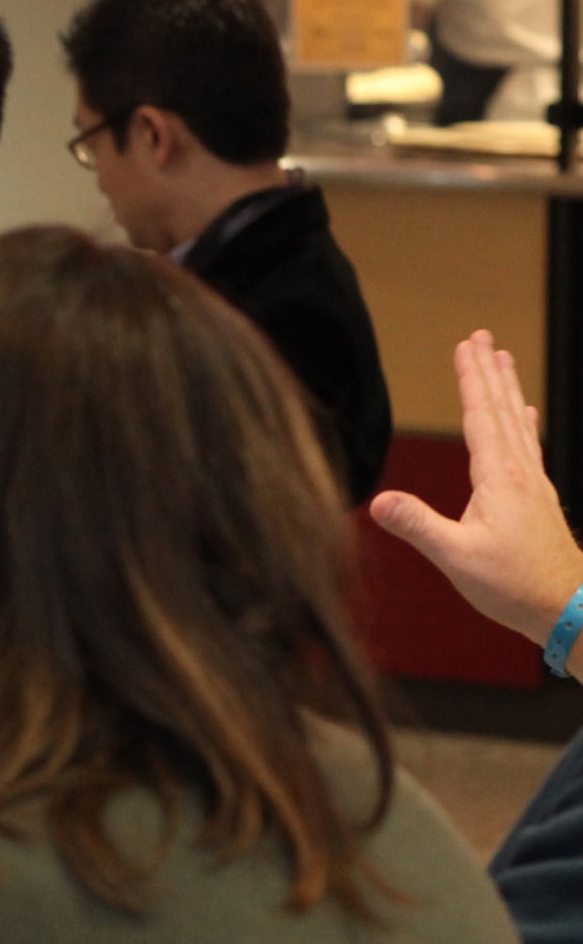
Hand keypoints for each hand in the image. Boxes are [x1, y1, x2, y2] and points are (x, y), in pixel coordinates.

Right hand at [370, 331, 582, 646]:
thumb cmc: (514, 586)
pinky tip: (527, 414)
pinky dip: (525, 422)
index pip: (481, 417)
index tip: (465, 346)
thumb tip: (378, 500)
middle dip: (489, 372)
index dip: (471, 380)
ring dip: (508, 389)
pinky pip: (530, 446)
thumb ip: (418, 525)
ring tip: (504, 361)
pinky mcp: (538, 498)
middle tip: (483, 336)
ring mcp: (533, 484)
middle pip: (502, 410)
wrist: (569, 607)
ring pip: (519, 424)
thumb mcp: (456, 558)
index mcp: (499, 479)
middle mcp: (520, 473)